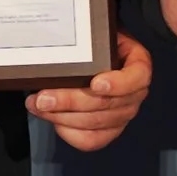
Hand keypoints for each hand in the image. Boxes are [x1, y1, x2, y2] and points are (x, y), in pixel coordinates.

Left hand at [28, 31, 151, 151]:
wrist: (96, 55)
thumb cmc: (97, 44)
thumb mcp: (98, 34)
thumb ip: (89, 40)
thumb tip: (58, 44)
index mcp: (138, 65)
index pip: (137, 77)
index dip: (117, 84)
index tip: (95, 83)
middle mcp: (135, 93)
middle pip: (106, 105)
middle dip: (70, 102)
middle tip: (43, 98)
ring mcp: (124, 114)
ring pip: (94, 123)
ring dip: (61, 117)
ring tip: (38, 105)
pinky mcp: (110, 130)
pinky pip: (91, 140)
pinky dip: (69, 133)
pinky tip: (54, 121)